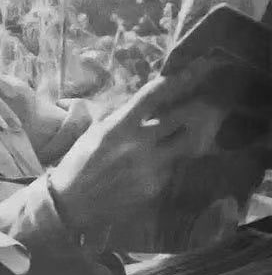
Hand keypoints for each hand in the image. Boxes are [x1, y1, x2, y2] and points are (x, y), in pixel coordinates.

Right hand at [49, 62, 230, 235]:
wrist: (72, 203)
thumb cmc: (78, 162)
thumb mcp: (95, 132)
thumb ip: (119, 117)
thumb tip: (140, 105)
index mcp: (120, 126)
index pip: (152, 96)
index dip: (176, 81)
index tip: (192, 71)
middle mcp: (140, 144)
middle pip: (180, 121)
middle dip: (192, 112)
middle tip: (203, 106)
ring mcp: (151, 167)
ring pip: (180, 147)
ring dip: (179, 141)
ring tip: (175, 140)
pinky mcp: (155, 187)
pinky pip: (168, 170)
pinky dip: (164, 166)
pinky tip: (150, 170)